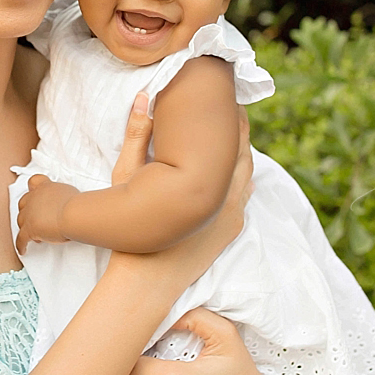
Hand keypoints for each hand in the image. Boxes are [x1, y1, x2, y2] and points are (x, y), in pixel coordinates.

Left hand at [15, 175, 76, 252]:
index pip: (34, 182)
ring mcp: (29, 214)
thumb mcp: (68, 193)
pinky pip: (21, 239)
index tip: (35, 195)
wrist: (73, 213)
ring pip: (20, 221)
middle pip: (24, 203)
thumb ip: (60, 197)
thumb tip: (63, 205)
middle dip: (28, 211)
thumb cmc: (77, 204)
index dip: (33, 190)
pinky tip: (23, 250)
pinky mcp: (29, 229)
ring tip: (36, 236)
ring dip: (26, 227)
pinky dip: (21, 245)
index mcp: (45, 187)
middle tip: (37, 219)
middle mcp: (34, 198)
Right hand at [110, 106, 252, 287]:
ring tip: (234, 136)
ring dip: (241, 154)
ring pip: (246, 175)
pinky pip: (243, 197)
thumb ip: (137, 134)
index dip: (229, 114)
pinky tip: (233, 172)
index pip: (228, 135)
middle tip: (235, 109)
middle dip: (239, 131)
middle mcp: (227, 193)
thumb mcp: (128, 176)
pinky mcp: (232, 228)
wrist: (148, 278)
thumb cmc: (133, 227)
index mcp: (207, 176)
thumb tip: (143, 97)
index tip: (225, 97)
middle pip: (243, 152)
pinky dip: (240, 180)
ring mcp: (233, 213)